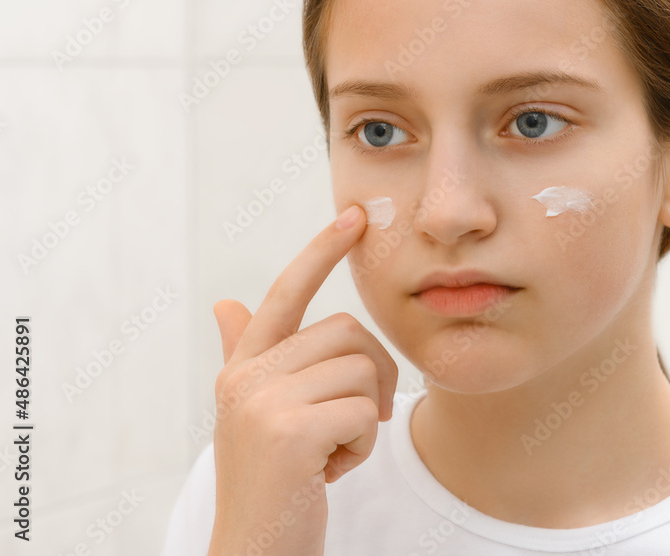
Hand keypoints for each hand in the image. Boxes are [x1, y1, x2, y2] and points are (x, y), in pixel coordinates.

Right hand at [207, 204, 397, 554]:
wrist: (257, 549)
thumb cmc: (271, 480)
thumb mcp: (256, 414)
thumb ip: (246, 355)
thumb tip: (227, 301)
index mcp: (244, 366)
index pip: (287, 292)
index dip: (321, 251)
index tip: (353, 216)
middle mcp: (247, 376)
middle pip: (349, 333)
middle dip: (373, 377)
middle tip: (358, 420)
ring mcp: (264, 402)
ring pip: (362, 372)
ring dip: (366, 418)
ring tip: (332, 450)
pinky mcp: (290, 433)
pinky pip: (365, 413)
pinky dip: (363, 447)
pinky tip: (331, 471)